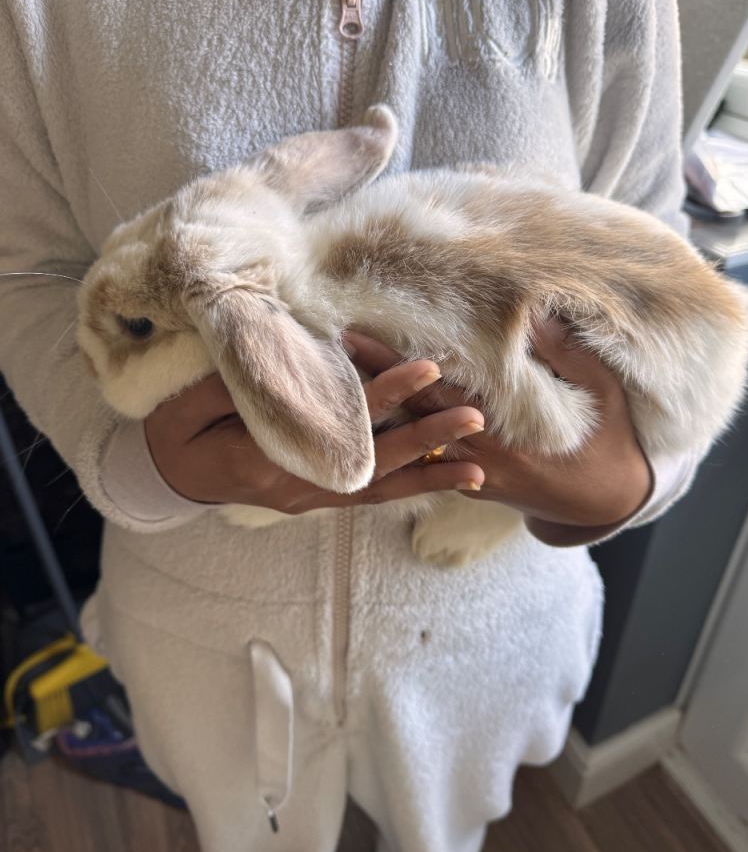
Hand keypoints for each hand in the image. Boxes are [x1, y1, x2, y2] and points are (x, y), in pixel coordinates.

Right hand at [144, 358, 484, 512]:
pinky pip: (367, 495)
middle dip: (425, 439)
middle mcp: (297, 485)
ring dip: (427, 475)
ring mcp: (307, 497)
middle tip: (474, 417)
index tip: (425, 370)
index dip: (385, 393)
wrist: (165, 475)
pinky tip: (439, 480)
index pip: (339, 421)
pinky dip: (405, 487)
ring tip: (479, 467)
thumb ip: (244, 384)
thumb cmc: (176, 431)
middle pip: (373, 463)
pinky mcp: (313, 497)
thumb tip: (297, 354)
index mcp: (269, 458)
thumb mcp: (190, 403)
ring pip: (378, 490)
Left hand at [343, 320, 652, 546]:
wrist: (609, 501)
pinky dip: (403, 436)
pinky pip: (429, 461)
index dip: (395, 365)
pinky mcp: (473, 487)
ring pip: (416, 442)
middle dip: (373, 381)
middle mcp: (481, 459)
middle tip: (331, 347)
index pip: (438, 393)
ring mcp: (474, 477)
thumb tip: (534, 316)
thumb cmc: (610, 440)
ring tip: (342, 377)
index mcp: (508, 434)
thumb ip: (569, 356)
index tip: (358, 335)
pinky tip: (378, 412)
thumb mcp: (603, 392)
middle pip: (413, 415)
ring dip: (382, 411)